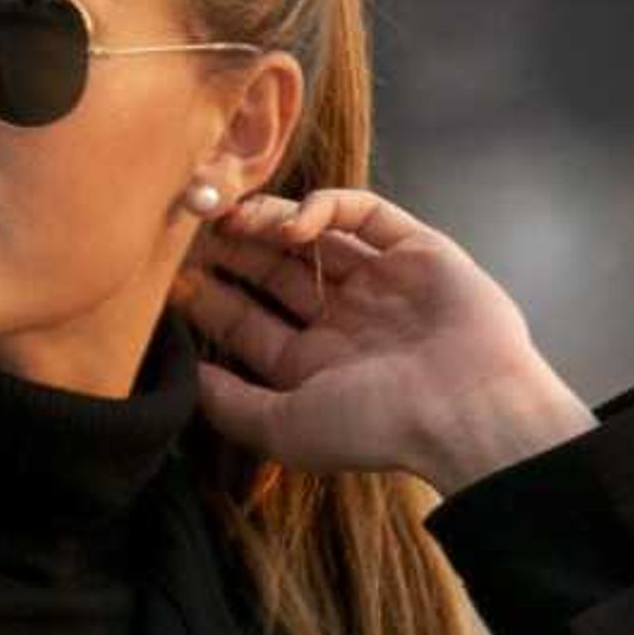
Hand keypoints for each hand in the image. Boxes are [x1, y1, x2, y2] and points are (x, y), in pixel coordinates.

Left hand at [172, 188, 595, 494]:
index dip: (207, 299)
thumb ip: (228, 403)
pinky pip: (365, 212)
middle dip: (231, 252)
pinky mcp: (418, 250)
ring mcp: (382, 284)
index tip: (168, 280)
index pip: (247, 322)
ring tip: (231, 218)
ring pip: (314, 237)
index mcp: (313, 365)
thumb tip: (182, 377)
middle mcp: (345, 322)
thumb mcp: (282, 427)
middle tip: (189, 231)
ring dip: (268, 223)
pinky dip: (325, 206)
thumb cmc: (374, 427)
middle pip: (273, 274)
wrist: (464, 409)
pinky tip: (292, 222)